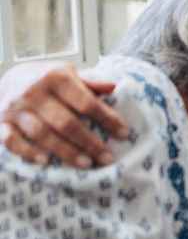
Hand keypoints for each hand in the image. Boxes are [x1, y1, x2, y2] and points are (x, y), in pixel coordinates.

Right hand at [0, 62, 127, 167]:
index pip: (87, 102)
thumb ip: (89, 83)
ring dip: (65, 151)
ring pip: (42, 134)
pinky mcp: (0, 122)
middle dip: (89, 142)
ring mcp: (15, 109)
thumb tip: (114, 86)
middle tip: (107, 157)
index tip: (124, 134)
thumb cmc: (43, 80)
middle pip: (66, 122)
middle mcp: (34, 92)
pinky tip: (45, 161)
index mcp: (56, 78)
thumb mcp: (66, 74)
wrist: (2, 78)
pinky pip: (11, 140)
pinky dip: (27, 151)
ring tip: (86, 164)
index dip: (107, 119)